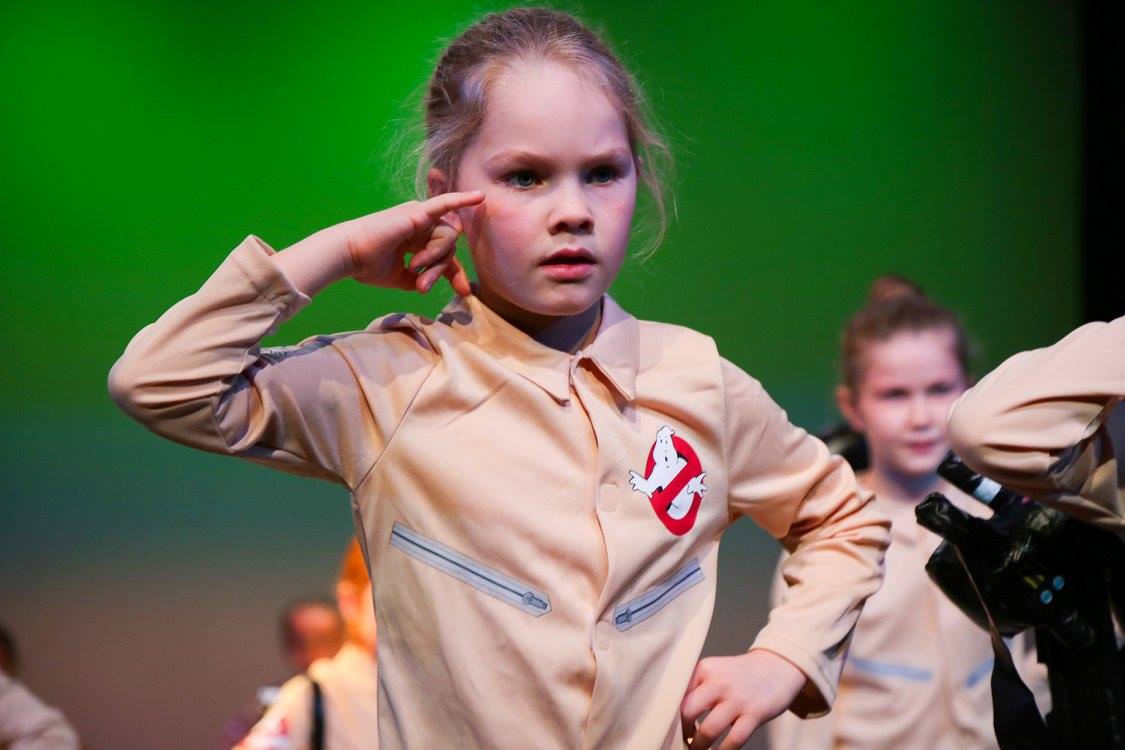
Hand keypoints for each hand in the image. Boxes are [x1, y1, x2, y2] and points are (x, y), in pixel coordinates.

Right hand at [340, 191, 483, 294]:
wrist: (349, 255)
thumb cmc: (367, 265)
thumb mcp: (401, 277)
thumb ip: (420, 278)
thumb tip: (431, 283)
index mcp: (416, 239)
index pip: (444, 255)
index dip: (454, 274)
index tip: (464, 291)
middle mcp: (419, 224)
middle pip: (448, 248)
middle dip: (441, 270)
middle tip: (423, 286)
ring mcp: (419, 215)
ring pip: (447, 239)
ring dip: (434, 258)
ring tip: (415, 267)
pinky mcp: (418, 212)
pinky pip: (445, 204)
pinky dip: (462, 198)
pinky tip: (480, 196)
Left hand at [680, 649, 806, 748]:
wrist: (778, 667)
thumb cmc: (741, 675)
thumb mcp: (716, 671)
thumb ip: (697, 687)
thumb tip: (676, 715)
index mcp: (705, 669)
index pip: (677, 693)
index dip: (670, 713)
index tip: (669, 724)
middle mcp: (719, 682)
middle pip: (688, 712)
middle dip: (683, 731)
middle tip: (683, 739)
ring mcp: (738, 698)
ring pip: (709, 730)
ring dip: (699, 746)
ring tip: (697, 749)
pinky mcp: (755, 713)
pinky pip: (734, 740)